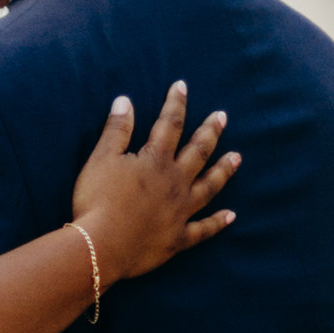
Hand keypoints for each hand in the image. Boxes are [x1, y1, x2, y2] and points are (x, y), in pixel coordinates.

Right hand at [71, 82, 239, 288]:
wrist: (101, 246)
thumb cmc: (96, 201)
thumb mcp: (101, 159)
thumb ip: (116, 130)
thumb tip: (125, 101)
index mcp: (156, 160)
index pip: (170, 124)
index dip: (176, 103)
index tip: (182, 86)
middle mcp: (175, 182)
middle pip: (199, 151)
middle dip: (211, 131)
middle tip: (222, 117)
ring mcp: (180, 211)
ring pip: (209, 186)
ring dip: (224, 170)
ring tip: (237, 157)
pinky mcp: (178, 238)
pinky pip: (203, 229)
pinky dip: (218, 222)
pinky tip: (231, 216)